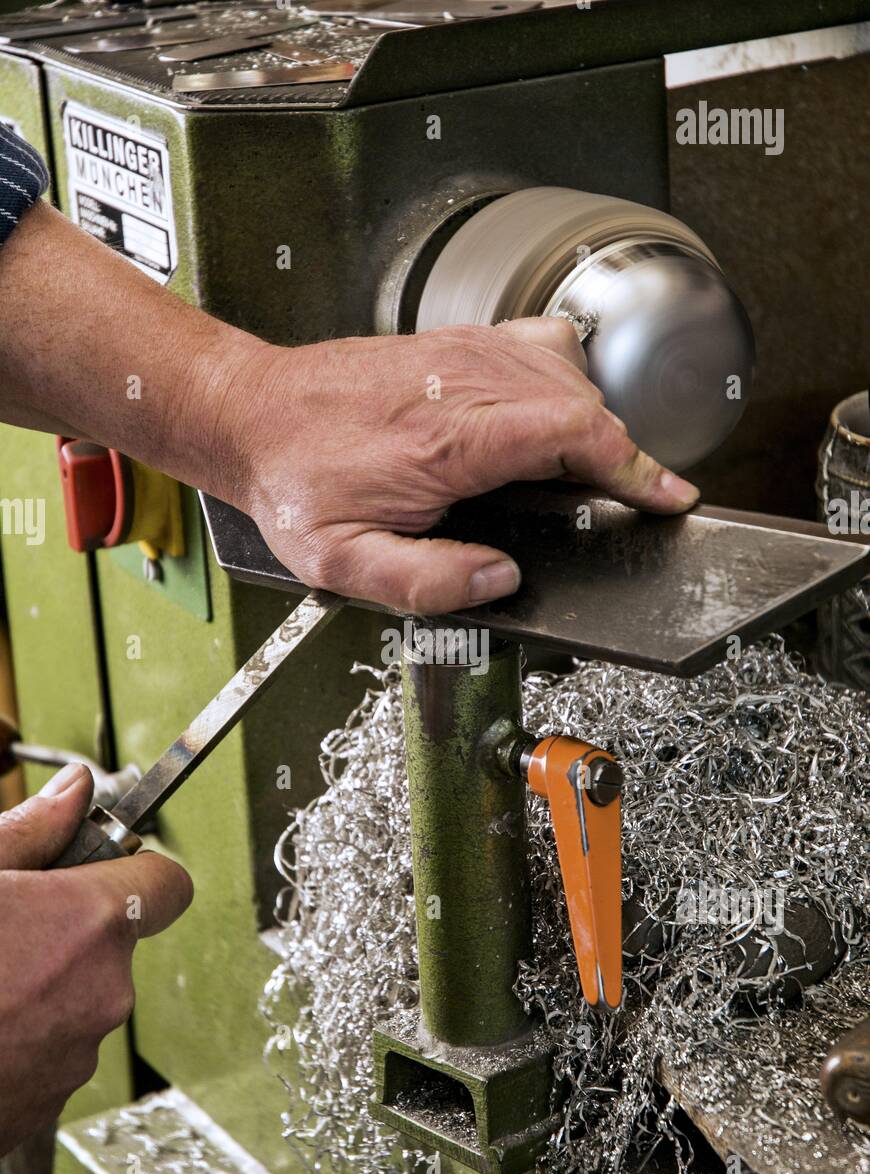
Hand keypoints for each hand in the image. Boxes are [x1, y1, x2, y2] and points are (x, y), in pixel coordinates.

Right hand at [0, 765, 191, 1155]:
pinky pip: (49, 1053)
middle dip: (68, 932)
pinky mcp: (45, 1105)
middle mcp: (103, 993)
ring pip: (78, 1000)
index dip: (136, 869)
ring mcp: (75, 1057)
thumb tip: (74, 790)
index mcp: (91, 924)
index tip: (100, 869)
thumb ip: (30, 828)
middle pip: (112, 944)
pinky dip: (18, 1039)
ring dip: (40, 988)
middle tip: (5, 927)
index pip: (167, 884)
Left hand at [231, 319, 699, 613]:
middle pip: (583, 403)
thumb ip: (426, 582)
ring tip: (592, 470)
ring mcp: (461, 352)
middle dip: (619, 454)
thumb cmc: (295, 482)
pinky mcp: (454, 342)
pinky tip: (553, 417)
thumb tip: (499, 578)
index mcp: (449, 439)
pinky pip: (537, 348)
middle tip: (630, 498)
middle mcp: (463, 382)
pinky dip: (565, 383)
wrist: (251, 413)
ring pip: (567, 372)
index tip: (668, 494)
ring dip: (595, 420)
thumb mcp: (344, 563)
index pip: (572, 433)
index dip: (633, 466)